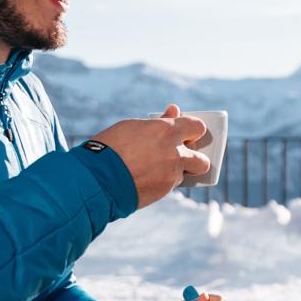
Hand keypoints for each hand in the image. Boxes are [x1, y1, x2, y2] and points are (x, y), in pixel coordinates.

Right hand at [93, 103, 209, 208]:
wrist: (97, 178)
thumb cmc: (110, 147)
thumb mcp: (132, 127)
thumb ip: (159, 122)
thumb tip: (174, 110)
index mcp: (166, 130)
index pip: (197, 127)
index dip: (194, 131)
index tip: (187, 133)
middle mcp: (174, 152)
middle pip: (203, 159)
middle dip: (196, 159)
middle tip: (181, 156)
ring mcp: (171, 173)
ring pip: (185, 174)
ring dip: (175, 172)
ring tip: (153, 169)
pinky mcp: (165, 190)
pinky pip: (171, 184)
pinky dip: (162, 182)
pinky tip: (145, 178)